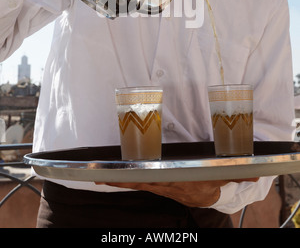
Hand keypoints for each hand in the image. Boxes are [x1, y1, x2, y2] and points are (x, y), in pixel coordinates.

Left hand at [95, 178, 258, 207]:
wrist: (205, 197)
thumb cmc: (208, 184)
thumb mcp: (221, 177)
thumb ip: (235, 172)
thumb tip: (254, 170)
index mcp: (176, 181)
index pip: (154, 179)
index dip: (138, 178)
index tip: (123, 172)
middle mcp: (163, 184)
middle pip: (138, 182)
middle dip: (119, 179)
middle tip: (98, 175)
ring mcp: (157, 187)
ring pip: (134, 184)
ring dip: (117, 181)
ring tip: (98, 177)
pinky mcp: (155, 186)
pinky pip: (136, 183)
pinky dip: (122, 181)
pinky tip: (108, 179)